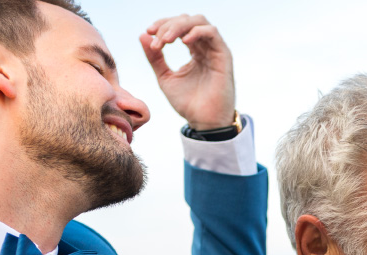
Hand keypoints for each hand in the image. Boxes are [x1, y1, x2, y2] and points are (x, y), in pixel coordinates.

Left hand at [140, 15, 234, 130]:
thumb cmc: (188, 103)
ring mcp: (215, 50)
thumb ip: (155, 58)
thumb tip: (142, 35)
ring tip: (166, 40)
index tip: (148, 33)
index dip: (162, 25)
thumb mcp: (165, 77)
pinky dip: (196, 32)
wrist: (204, 122)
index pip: (178, 26)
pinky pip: (212, 32)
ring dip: (179, 26)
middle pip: (187, 20)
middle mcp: (205, 47)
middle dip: (168, 25)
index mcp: (194, 50)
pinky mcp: (224, 56)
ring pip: (199, 22)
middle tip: (156, 39)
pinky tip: (182, 41)